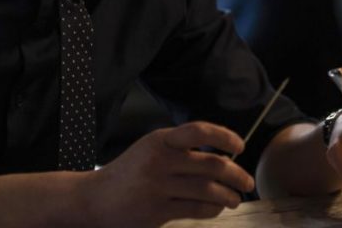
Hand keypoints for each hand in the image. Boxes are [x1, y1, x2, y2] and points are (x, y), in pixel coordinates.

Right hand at [88, 121, 254, 226]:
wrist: (94, 199)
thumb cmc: (129, 174)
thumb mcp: (150, 150)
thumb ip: (180, 150)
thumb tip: (224, 158)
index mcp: (161, 140)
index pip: (199, 131)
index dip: (225, 136)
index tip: (240, 147)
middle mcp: (160, 159)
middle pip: (211, 164)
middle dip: (237, 174)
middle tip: (247, 182)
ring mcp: (158, 185)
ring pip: (207, 189)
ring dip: (229, 196)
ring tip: (235, 199)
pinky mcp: (156, 209)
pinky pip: (195, 209)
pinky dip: (212, 210)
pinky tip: (216, 209)